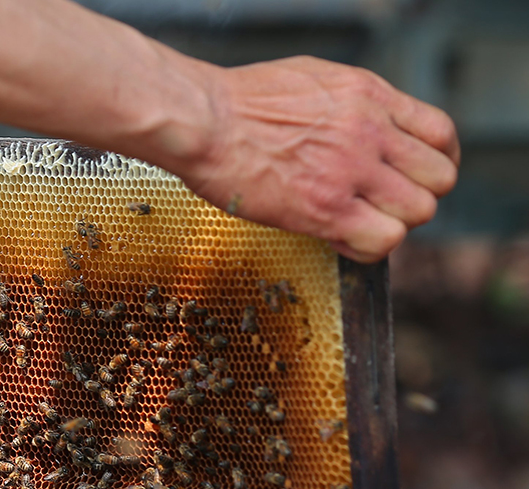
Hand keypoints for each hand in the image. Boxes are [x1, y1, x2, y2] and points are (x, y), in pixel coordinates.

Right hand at [186, 56, 459, 261]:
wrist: (206, 122)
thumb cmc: (240, 103)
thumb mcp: (313, 80)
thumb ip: (351, 105)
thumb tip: (362, 126)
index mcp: (370, 96)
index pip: (441, 134)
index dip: (435, 163)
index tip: (415, 178)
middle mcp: (370, 132)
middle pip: (438, 178)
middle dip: (415, 197)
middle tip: (381, 207)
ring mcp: (350, 172)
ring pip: (417, 212)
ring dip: (393, 224)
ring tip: (359, 224)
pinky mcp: (325, 209)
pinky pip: (382, 240)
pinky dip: (370, 248)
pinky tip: (342, 240)